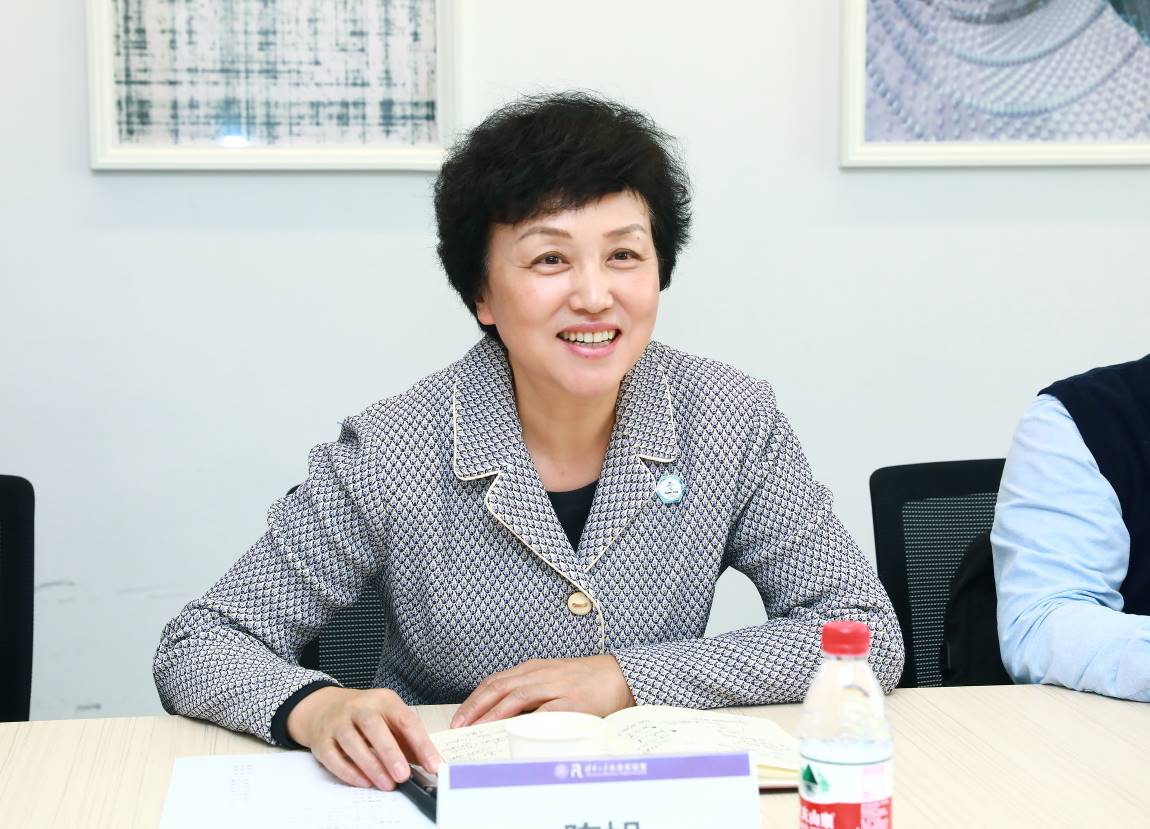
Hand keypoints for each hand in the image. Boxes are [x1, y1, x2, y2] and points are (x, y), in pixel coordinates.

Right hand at [286, 686, 441, 789]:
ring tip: (387, 784)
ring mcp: (338, 722)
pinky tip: (363, 782)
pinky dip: (348, 772)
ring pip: (352, 742)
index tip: (432, 764)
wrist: (323, 706)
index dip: (420, 743)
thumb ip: (406, 739)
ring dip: (371, 766)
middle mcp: (359, 707)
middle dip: (390, 753)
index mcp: (383, 700)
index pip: (405, 720)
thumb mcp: (388, 717)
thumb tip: (427, 762)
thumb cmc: (363, 714)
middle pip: (374, 727)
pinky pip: (333, 757)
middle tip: (403, 776)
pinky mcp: (322, 739)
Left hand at [450, 654, 635, 727]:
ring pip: (517, 697)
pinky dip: (528, 721)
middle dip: (476, 707)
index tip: (459, 717)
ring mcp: (556, 686)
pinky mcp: (573, 700)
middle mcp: (541, 673)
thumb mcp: (552, 679)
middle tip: (460, 725)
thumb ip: (530, 691)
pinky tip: (515, 731)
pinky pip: (546, 712)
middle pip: (500, 687)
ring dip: (494, 714)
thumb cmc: (584, 681)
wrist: (619, 676)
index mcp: (533, 668)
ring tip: (478, 729)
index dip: (474, 699)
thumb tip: (501, 714)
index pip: (496, 681)